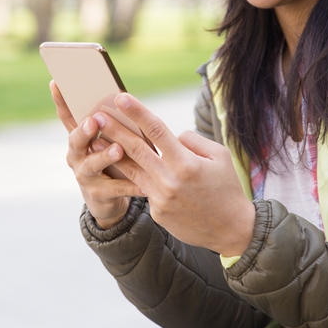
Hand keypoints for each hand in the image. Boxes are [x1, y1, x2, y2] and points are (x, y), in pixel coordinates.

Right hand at [50, 81, 143, 228]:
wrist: (110, 198)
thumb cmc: (113, 160)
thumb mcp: (111, 138)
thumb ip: (114, 122)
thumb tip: (123, 96)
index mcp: (80, 137)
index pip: (67, 116)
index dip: (60, 100)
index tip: (57, 83)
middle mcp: (77, 155)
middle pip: (76, 140)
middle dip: (84, 130)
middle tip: (94, 121)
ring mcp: (85, 175)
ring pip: (92, 165)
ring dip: (105, 156)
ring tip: (118, 150)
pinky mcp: (97, 194)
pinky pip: (114, 189)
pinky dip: (129, 185)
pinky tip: (142, 184)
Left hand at [93, 93, 255, 256]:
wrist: (231, 230)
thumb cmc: (227, 187)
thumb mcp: (219, 156)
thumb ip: (192, 141)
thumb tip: (172, 137)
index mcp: (186, 163)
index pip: (156, 130)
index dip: (137, 112)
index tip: (120, 98)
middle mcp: (170, 180)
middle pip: (136, 149)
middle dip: (115, 129)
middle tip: (96, 115)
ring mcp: (161, 198)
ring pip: (132, 169)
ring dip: (112, 152)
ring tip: (97, 138)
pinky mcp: (157, 212)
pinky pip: (145, 188)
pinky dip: (135, 175)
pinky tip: (121, 164)